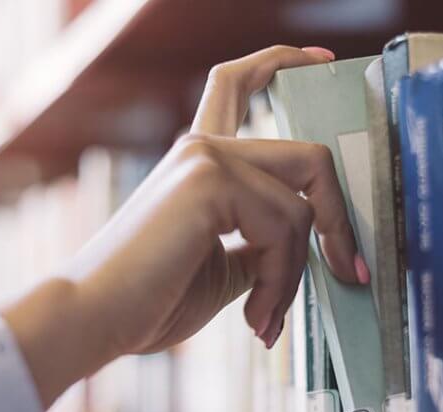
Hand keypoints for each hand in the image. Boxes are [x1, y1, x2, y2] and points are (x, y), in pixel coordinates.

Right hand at [4, 45, 365, 406]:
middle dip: (338, 220)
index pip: (239, 83)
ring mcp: (205, 157)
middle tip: (348, 271)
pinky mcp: (209, 179)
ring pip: (302, 205)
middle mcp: (202, 146)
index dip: (285, 62)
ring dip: (297, 274)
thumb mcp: (225, 269)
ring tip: (266, 318)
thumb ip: (264, 245)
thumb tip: (315, 250)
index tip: (324, 61)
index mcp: (199, 160)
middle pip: (308, 157)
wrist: (94, 319)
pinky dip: (282, 280)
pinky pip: (285, 227)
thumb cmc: (148, 302)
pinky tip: (255, 316)